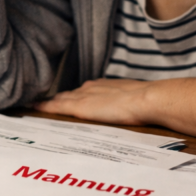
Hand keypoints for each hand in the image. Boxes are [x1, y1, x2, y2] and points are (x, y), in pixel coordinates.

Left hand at [33, 77, 195, 141]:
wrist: (154, 99)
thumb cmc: (157, 102)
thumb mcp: (147, 102)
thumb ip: (146, 104)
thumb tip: (162, 109)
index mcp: (110, 86)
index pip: (88, 90)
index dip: (76, 95)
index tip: (67, 97)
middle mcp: (95, 88)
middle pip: (71, 92)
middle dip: (59, 97)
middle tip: (42, 102)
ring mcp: (87, 96)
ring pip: (62, 98)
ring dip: (49, 101)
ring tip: (34, 104)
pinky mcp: (81, 106)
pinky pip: (57, 106)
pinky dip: (45, 106)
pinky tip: (33, 108)